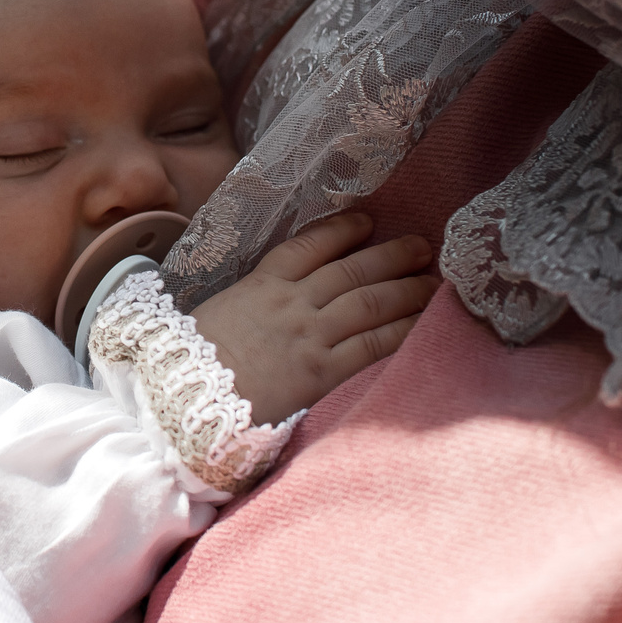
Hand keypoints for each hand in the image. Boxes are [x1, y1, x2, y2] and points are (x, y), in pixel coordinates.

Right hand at [190, 214, 436, 423]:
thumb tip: (261, 298)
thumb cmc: (189, 361)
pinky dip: (401, 330)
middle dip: (391, 255)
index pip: (308, 246)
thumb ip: (246, 300)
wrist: (188, 400)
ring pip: (369, 302)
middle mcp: (291, 302)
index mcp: (260, 284)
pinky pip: (371, 345)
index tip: (366, 222)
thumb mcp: (215, 313)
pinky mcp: (321, 372)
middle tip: (421, 246)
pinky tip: (422, 322)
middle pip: (351, 270)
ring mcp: (309, 335)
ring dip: (407, 289)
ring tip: (433, 282)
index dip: (341, 230)